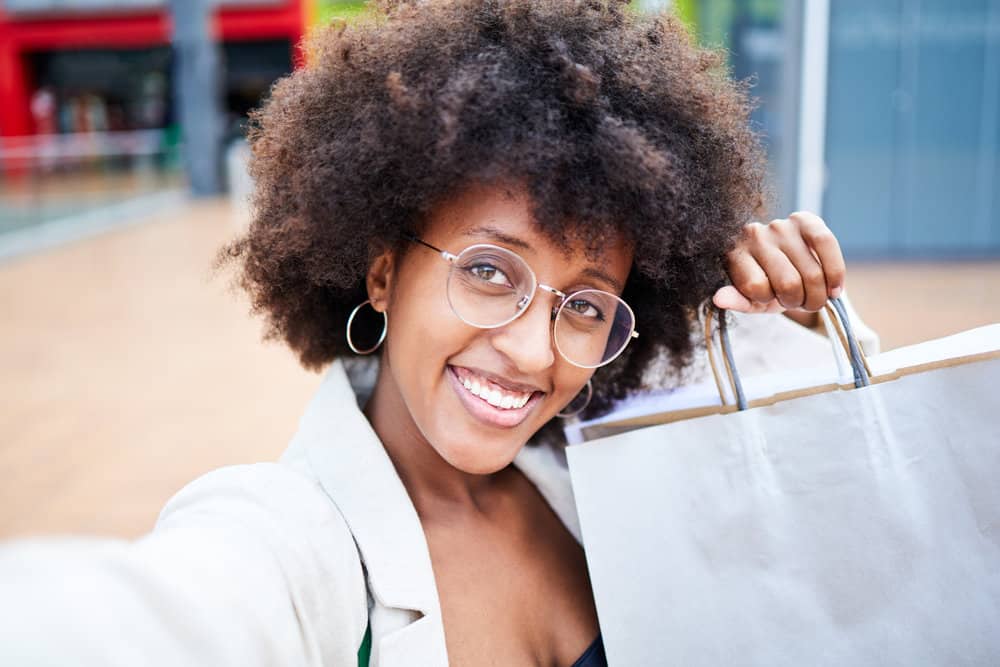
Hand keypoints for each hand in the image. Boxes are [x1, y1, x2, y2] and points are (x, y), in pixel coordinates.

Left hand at [713, 212, 844, 313]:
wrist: (788, 266)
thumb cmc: (767, 285)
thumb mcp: (751, 299)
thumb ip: (737, 301)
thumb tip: (718, 299)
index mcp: (735, 254)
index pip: (756, 287)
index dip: (768, 300)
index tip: (771, 299)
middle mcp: (755, 235)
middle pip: (788, 283)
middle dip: (799, 302)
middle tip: (800, 302)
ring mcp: (780, 225)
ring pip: (811, 273)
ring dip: (818, 295)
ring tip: (814, 296)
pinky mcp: (806, 219)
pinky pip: (826, 244)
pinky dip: (836, 273)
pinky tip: (835, 289)